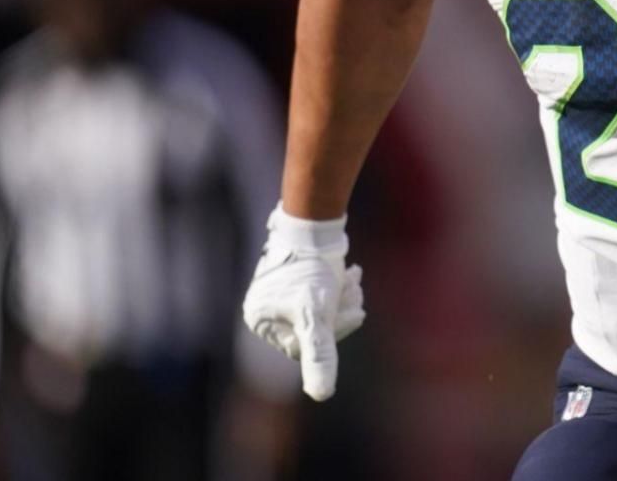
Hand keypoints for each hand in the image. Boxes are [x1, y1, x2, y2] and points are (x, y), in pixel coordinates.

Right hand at [242, 206, 364, 401]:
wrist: (314, 222)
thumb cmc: (311, 269)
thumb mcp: (316, 314)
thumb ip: (319, 353)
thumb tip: (321, 395)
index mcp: (260, 320)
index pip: (305, 346)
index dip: (335, 331)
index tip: (356, 311)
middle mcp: (266, 309)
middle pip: (315, 327)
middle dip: (340, 311)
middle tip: (355, 288)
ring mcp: (281, 293)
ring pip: (322, 309)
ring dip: (343, 297)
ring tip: (353, 277)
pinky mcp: (297, 278)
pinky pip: (322, 293)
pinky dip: (339, 286)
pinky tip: (350, 273)